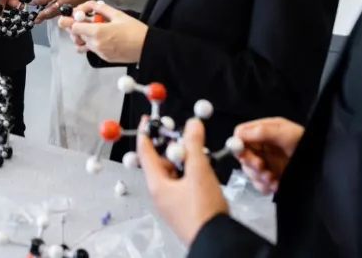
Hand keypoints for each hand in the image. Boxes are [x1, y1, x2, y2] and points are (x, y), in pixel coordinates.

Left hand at [57, 0, 146, 62]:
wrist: (147, 47)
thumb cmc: (134, 29)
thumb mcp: (118, 14)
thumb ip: (100, 8)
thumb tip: (89, 5)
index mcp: (97, 32)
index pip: (74, 27)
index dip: (73, 20)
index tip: (78, 15)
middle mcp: (95, 44)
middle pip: (75, 35)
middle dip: (77, 27)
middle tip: (85, 19)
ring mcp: (99, 52)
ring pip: (81, 44)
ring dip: (82, 36)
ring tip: (92, 29)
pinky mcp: (103, 58)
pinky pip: (91, 49)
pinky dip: (91, 43)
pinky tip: (101, 37)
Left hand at [138, 117, 228, 245]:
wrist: (216, 240)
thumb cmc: (203, 210)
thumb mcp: (198, 170)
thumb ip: (194, 144)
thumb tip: (192, 124)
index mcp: (157, 184)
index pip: (145, 153)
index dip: (146, 133)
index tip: (148, 120)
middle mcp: (160, 194)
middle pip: (161, 162)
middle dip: (173, 147)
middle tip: (186, 136)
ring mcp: (172, 202)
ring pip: (174, 173)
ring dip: (185, 160)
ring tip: (199, 154)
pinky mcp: (183, 208)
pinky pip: (182, 184)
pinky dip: (190, 173)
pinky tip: (204, 171)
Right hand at [232, 117, 304, 194]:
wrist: (322, 166)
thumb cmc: (305, 145)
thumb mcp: (286, 134)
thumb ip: (263, 132)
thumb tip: (239, 135)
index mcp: (264, 131)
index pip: (241, 134)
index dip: (239, 144)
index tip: (245, 154)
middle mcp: (262, 146)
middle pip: (242, 154)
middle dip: (251, 164)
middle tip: (262, 168)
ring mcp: (266, 162)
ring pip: (249, 171)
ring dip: (259, 177)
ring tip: (272, 179)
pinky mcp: (271, 178)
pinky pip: (259, 184)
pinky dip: (265, 187)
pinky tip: (276, 185)